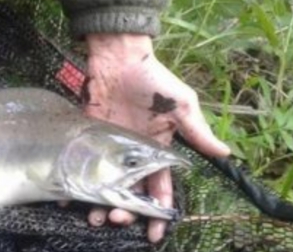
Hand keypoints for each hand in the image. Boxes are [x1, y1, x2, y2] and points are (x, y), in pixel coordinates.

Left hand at [83, 33, 229, 242]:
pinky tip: (66, 197)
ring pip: (104, 185)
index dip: (159, 213)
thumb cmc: (154, 81)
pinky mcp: (88, 138)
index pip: (160, 189)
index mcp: (157, 152)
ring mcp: (108, 147)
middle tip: (117, 219)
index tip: (155, 235)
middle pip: (129, 193)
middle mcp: (131, 155)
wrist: (120, 58)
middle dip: (126, 211)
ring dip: (99, 203)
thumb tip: (226, 154)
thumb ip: (197, 131)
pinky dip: (74, 181)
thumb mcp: (181, 105)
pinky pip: (81, 165)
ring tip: (94, 217)